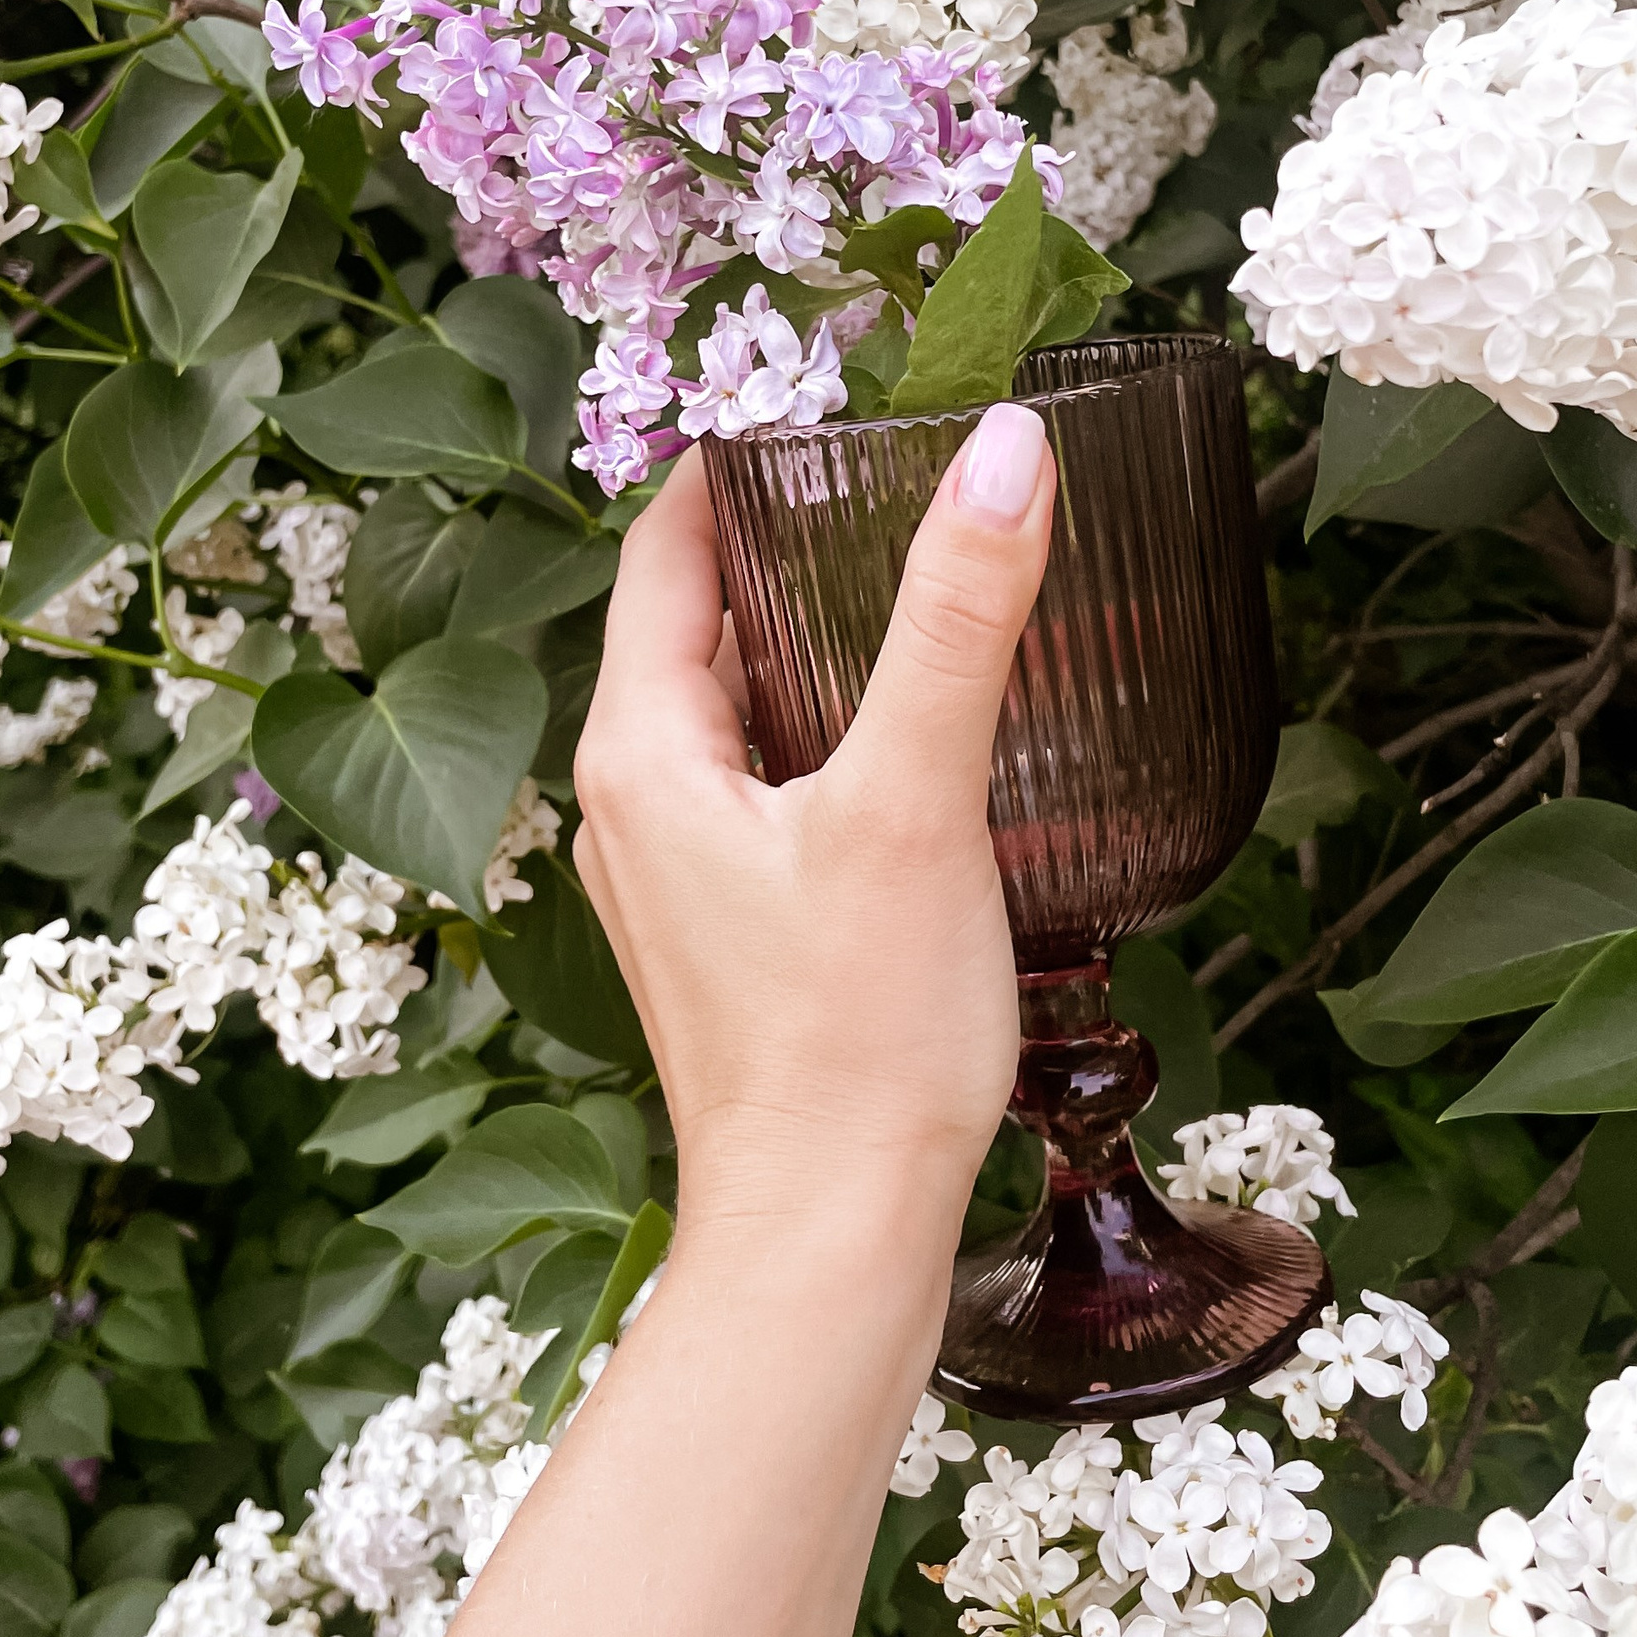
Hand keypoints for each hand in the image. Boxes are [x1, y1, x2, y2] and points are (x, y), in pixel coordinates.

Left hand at [575, 402, 1055, 1251]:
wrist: (830, 1240)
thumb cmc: (856, 1039)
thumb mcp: (916, 804)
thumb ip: (958, 621)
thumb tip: (1004, 449)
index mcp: (641, 752)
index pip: (668, 548)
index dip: (740, 463)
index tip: (830, 396)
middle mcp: (632, 807)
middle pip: (698, 623)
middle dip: (790, 544)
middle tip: (902, 469)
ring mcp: (675, 878)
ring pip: (735, 711)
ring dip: (813, 643)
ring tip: (923, 580)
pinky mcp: (731, 936)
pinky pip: (765, 788)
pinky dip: (829, 733)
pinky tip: (918, 742)